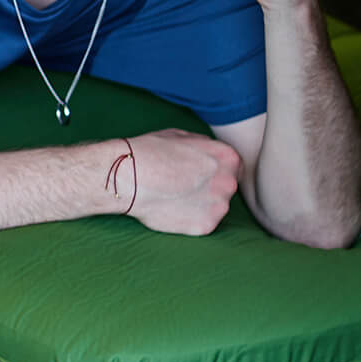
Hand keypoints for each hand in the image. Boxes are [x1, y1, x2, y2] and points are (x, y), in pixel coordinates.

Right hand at [125, 128, 241, 235]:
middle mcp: (229, 182)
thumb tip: (207, 154)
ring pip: (216, 206)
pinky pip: (203, 222)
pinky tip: (171, 208)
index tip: (199, 173)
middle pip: (227, 186)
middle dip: (210, 186)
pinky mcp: (206, 226)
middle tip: (184, 185)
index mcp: (227, 157)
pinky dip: (190, 218)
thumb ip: (203, 146)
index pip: (233, 166)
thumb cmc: (148, 152)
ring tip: (174, 197)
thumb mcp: (180, 136)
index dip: (215, 169)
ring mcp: (219, 206)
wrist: (126, 177)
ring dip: (201, 203)